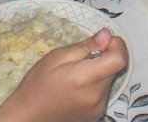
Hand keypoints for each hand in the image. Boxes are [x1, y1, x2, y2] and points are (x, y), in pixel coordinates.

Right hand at [0, 28, 127, 121]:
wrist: (29, 115)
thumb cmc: (38, 83)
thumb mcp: (56, 57)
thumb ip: (85, 47)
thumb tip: (106, 34)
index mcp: (85, 79)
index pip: (119, 59)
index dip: (117, 45)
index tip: (104, 40)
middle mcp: (97, 96)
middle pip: (116, 68)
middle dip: (107, 55)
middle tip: (85, 54)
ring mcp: (98, 107)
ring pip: (111, 78)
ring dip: (102, 69)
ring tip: (79, 70)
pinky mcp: (97, 114)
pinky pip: (105, 91)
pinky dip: (97, 82)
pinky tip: (80, 84)